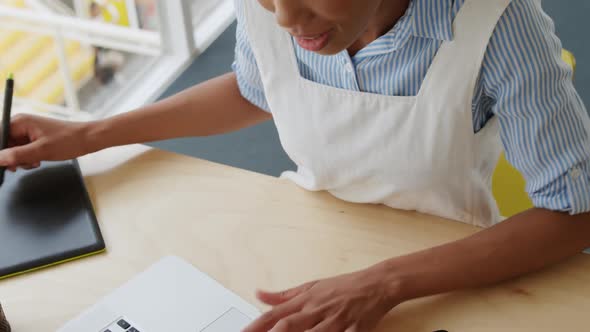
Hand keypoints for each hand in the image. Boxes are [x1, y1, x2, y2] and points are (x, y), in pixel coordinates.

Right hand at [0, 114, 92, 170]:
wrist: (89, 139)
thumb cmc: (68, 141)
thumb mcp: (40, 151)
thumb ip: (16, 155)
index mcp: (19, 122)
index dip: (0, 152)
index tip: (5, 163)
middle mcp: (22, 124)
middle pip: (5, 144)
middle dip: (12, 157)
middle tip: (22, 165)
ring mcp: (29, 131)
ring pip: (14, 150)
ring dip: (21, 160)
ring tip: (35, 162)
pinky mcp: (36, 138)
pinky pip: (24, 151)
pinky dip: (28, 158)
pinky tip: (38, 161)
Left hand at [243, 266, 398, 331]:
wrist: (376, 283)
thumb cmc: (343, 286)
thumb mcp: (311, 286)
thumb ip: (284, 295)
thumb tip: (259, 294)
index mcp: (304, 301)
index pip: (273, 315)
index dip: (255, 326)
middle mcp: (316, 310)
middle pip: (289, 325)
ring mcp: (335, 321)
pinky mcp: (354, 329)